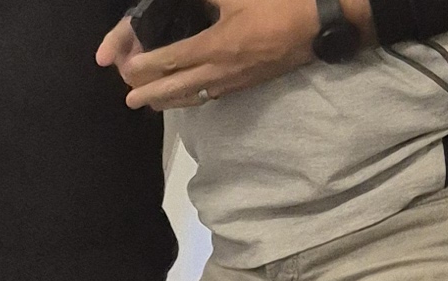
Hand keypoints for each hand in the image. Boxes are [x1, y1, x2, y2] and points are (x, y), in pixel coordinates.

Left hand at [98, 0, 327, 111]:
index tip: (128, 68)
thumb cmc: (280, 3)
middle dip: (149, 94)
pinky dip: (191, 99)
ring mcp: (232, 82)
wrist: (319, 25)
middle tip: (130, 100)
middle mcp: (219, 71)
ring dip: (167, 101)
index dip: (146, 66)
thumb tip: (188, 2)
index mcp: (215, 46)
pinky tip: (185, 99)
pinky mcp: (245, 84)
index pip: (171, 60)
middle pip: (175, 88)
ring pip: (191, 97)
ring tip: (149, 104)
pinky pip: (209, 97)